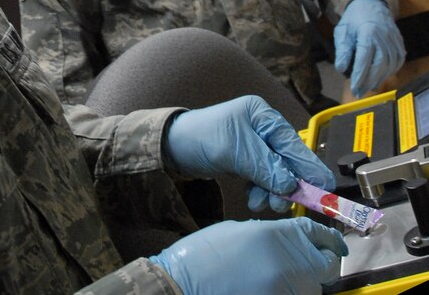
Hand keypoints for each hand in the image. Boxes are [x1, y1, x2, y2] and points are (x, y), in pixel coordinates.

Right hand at [149, 217, 346, 293]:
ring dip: (304, 282)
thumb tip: (293, 244)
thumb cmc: (204, 256)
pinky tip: (269, 286)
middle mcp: (289, 262)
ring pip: (313, 287)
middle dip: (321, 262)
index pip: (319, 234)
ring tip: (276, 277)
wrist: (184, 283)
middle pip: (326, 265)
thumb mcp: (240, 231)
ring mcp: (287, 289)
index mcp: (277, 235)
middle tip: (310, 263)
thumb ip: (272, 236)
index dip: (329, 239)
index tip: (335, 243)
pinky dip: (289, 291)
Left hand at [165, 96, 334, 211]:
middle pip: (288, 160)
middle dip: (288, 183)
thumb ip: (265, 167)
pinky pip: (265, 178)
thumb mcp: (234, 151)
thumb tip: (291, 185)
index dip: (309, 167)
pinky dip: (262, 191)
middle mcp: (262, 127)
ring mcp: (256, 144)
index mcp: (262, 115)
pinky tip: (254, 199)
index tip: (323, 188)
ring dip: (274, 191)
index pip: (293, 143)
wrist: (172, 146)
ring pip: (278, 172)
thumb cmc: (200, 137)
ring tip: (263, 202)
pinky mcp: (248, 159)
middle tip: (284, 203)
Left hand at [334, 0, 404, 97]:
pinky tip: (379, 77)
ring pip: (390, 65)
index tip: (354, 87)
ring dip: (379, 79)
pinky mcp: (399, 43)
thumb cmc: (354, 19)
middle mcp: (384, 37)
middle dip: (369, 81)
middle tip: (358, 92)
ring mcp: (394, 40)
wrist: (371, 4)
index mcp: (368, 32)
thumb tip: (341, 68)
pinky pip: (398, 61)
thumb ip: (343, 50)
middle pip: (380, 64)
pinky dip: (389, 72)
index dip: (360, 74)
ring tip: (367, 87)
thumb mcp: (342, 31)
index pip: (365, 58)